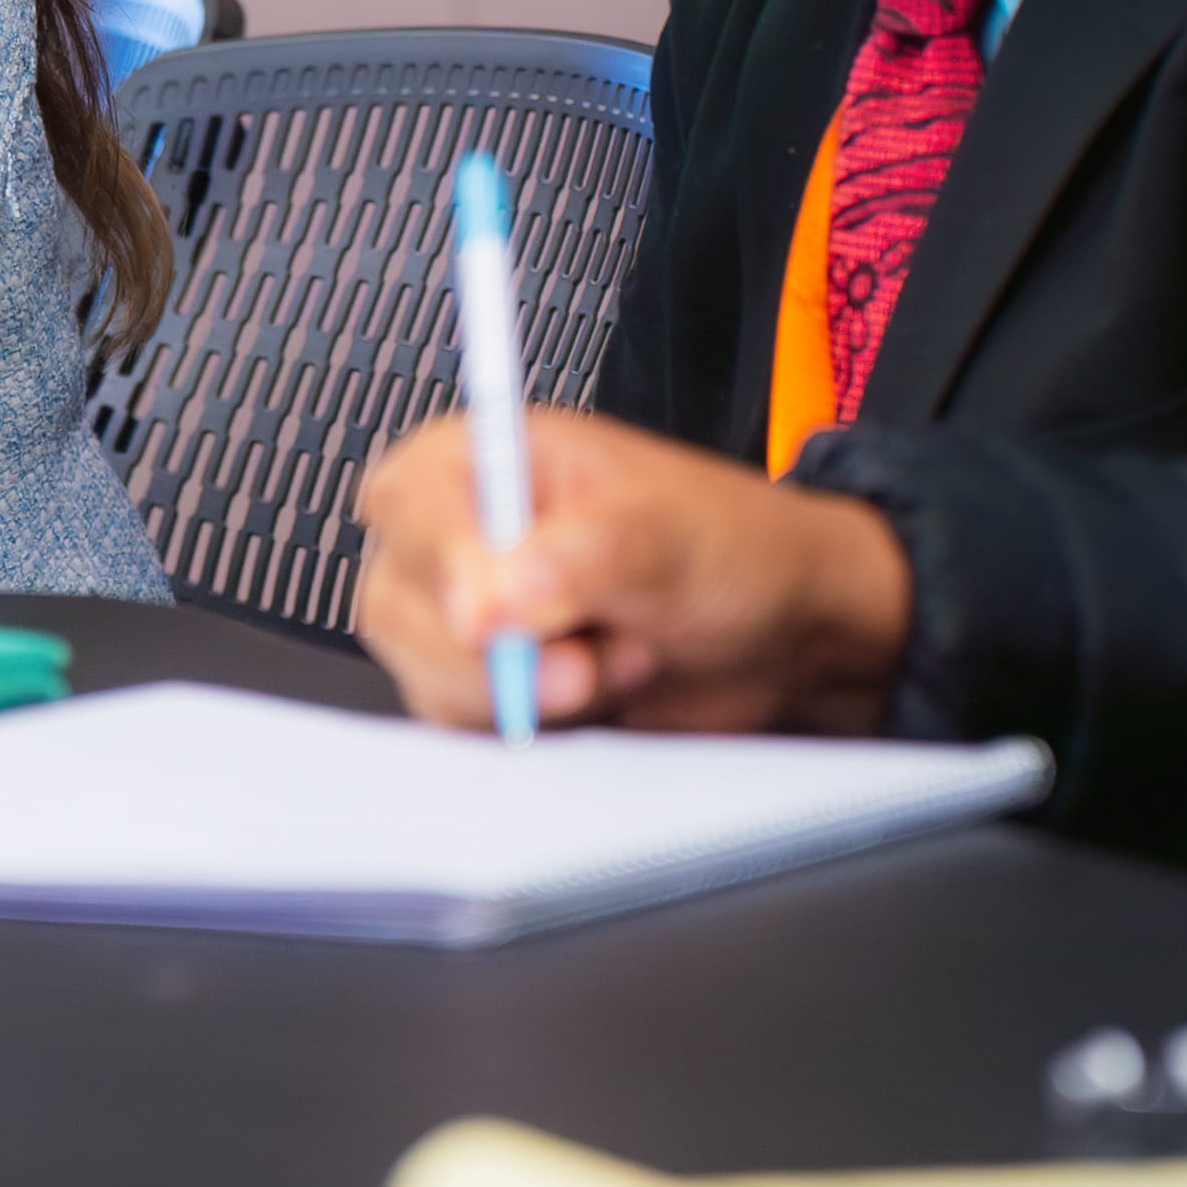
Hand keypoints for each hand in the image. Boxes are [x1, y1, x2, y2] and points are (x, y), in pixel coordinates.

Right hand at [352, 401, 914, 734]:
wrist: (785, 635)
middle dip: (493, 654)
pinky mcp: (492, 686)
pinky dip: (533, 728)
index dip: (442, 567)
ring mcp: (473, 617)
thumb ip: (576, 560)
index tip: (489, 619)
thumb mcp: (664, 536)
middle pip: (400, 606)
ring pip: (430, 677)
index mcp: (484, 459)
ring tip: (615, 658)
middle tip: (588, 657)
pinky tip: (599, 694)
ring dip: (529, 691)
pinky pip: (465, 726)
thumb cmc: (734, 550)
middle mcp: (463, 535)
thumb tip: (492, 599)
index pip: (406, 506)